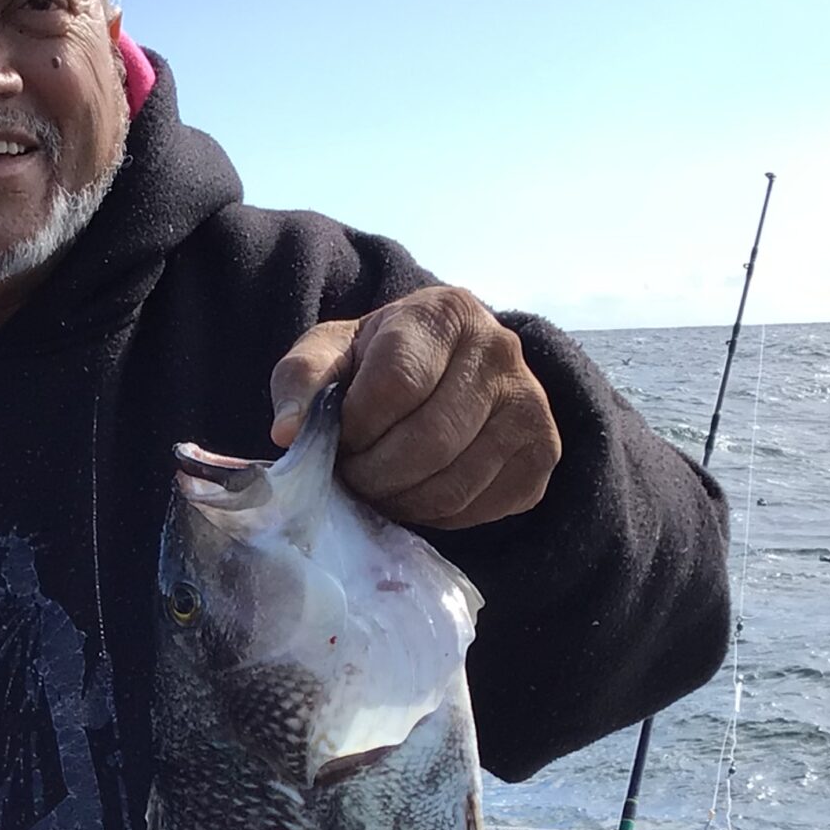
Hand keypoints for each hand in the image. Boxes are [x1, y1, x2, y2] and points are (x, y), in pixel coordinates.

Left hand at [269, 285, 560, 528]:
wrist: (446, 369)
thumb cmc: (377, 361)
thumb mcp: (331, 353)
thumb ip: (302, 381)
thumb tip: (287, 432)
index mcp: (446, 311)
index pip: (396, 385)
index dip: (355, 428)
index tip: (337, 440)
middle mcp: (501, 349)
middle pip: (429, 441)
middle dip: (374, 475)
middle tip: (352, 477)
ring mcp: (530, 402)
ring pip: (454, 484)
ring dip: (400, 502)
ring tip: (378, 487)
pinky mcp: (542, 453)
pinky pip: (480, 508)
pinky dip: (436, 517)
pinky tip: (416, 493)